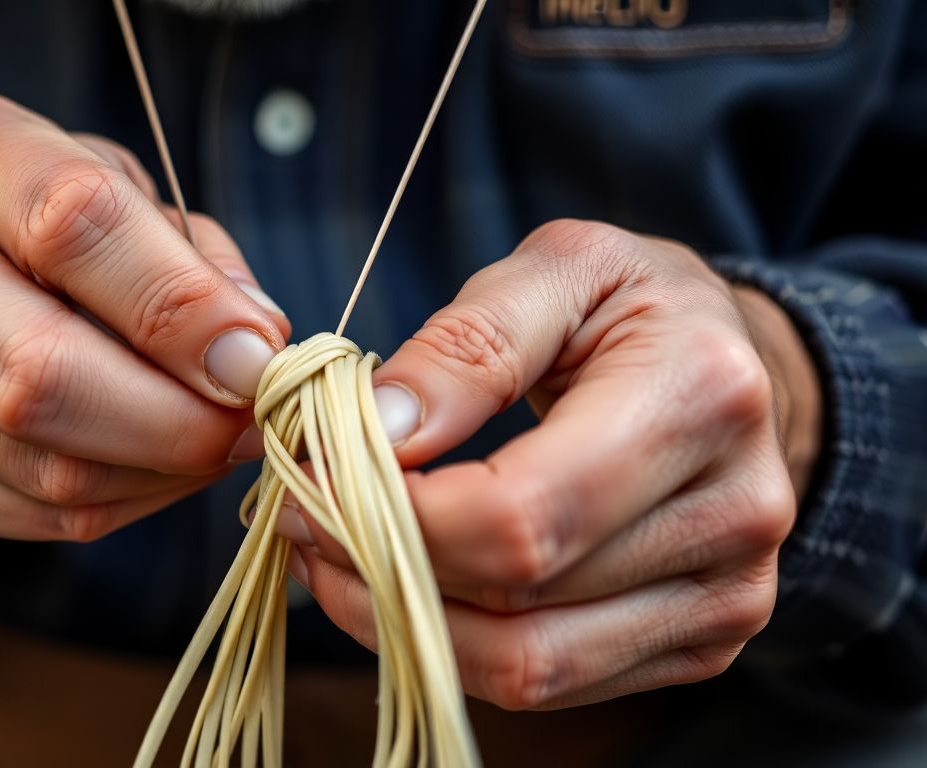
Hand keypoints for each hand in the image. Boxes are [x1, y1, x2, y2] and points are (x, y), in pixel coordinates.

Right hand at [0, 94, 288, 545]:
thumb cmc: (52, 234)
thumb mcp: (127, 200)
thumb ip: (191, 263)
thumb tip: (250, 356)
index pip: (71, 224)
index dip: (179, 305)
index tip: (257, 357)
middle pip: (38, 372)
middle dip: (174, 420)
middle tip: (248, 428)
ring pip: (45, 467)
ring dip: (159, 473)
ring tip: (209, 444)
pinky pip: (34, 518)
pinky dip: (120, 505)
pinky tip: (148, 469)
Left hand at [282, 220, 820, 709]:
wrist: (737, 366)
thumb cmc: (635, 306)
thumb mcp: (557, 267)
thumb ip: (467, 343)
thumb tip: (380, 434)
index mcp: (700, 398)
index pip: (521, 513)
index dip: (395, 517)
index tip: (310, 480)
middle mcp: (735, 514)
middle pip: (517, 600)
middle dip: (379, 569)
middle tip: (300, 518)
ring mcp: (728, 595)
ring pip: (528, 666)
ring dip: (403, 622)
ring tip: (336, 557)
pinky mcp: (703, 643)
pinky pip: (552, 681)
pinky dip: (456, 646)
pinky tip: (404, 587)